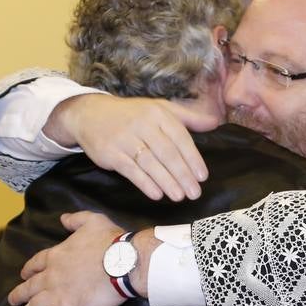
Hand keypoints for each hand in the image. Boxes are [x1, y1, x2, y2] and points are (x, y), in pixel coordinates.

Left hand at [8, 211, 124, 305]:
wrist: (121, 264)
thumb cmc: (110, 242)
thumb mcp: (92, 221)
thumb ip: (75, 220)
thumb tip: (63, 218)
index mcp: (56, 256)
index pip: (36, 265)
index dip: (28, 271)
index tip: (24, 275)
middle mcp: (50, 277)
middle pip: (28, 289)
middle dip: (18, 296)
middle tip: (11, 301)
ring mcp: (55, 296)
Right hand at [44, 94, 219, 200]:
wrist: (91, 114)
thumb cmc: (133, 115)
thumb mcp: (160, 109)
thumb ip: (188, 118)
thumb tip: (215, 123)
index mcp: (158, 114)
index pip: (180, 138)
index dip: (192, 158)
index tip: (202, 176)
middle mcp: (143, 125)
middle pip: (167, 153)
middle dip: (183, 175)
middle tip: (195, 193)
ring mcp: (125, 139)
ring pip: (150, 164)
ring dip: (167, 182)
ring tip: (179, 197)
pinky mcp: (111, 153)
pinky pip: (131, 171)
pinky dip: (145, 183)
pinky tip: (157, 194)